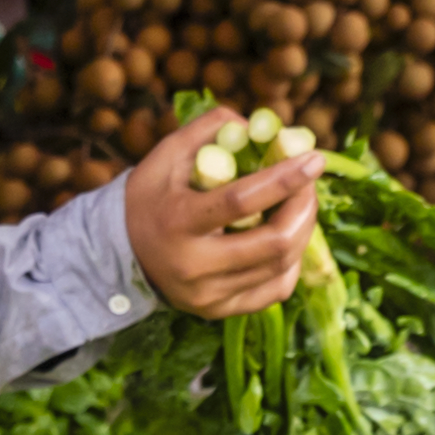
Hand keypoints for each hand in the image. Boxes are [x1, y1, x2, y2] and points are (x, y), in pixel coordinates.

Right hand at [123, 106, 319, 321]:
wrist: (120, 251)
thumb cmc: (150, 196)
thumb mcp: (168, 154)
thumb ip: (211, 129)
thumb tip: (260, 123)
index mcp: (178, 221)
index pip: (242, 201)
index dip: (285, 179)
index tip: (314, 158)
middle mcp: (193, 266)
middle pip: (273, 243)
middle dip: (304, 208)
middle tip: (309, 184)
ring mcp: (208, 295)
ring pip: (281, 267)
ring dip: (302, 230)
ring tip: (301, 205)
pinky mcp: (219, 311)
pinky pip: (275, 290)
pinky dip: (291, 261)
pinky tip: (288, 239)